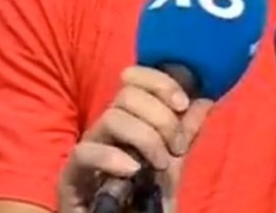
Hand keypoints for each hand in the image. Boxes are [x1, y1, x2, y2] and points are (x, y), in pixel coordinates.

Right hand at [58, 66, 212, 212]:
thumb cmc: (145, 198)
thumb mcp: (173, 162)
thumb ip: (186, 132)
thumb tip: (205, 99)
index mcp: (127, 118)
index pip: (134, 78)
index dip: (160, 83)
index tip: (182, 103)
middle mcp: (104, 128)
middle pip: (127, 95)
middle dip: (161, 117)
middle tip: (177, 146)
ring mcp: (87, 149)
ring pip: (112, 118)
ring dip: (145, 138)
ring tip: (160, 164)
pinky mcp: (70, 175)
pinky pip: (85, 152)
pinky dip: (112, 157)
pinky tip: (132, 171)